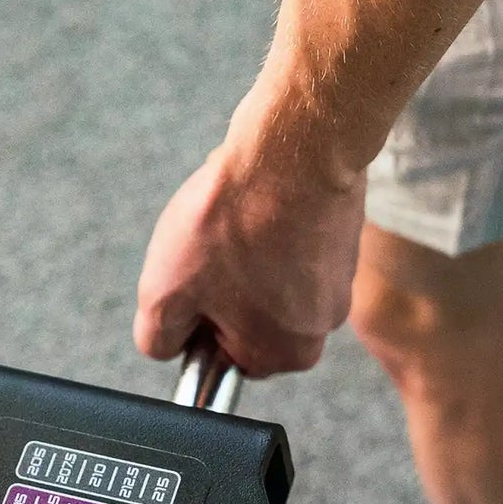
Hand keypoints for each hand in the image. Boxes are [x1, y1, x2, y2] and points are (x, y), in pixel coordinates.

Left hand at [133, 103, 366, 378]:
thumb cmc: (232, 222)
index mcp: (286, 354)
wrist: (294, 146)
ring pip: (270, 277)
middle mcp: (323, 326)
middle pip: (250, 317)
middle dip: (224, 285)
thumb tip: (165, 347)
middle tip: (209, 248)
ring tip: (236, 219)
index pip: (226, 357)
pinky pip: (291, 242)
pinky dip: (271, 224)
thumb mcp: (164, 294)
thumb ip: (159, 338)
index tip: (193, 285)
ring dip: (246, 251)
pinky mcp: (343, 235)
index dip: (201, 321)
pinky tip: (258, 201)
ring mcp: (340, 279)